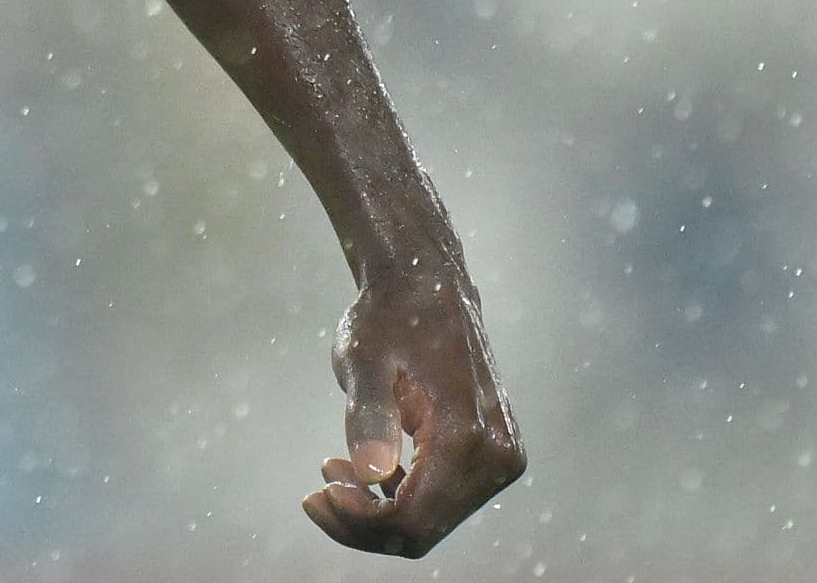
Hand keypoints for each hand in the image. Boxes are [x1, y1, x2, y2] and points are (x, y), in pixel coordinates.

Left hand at [303, 260, 523, 554]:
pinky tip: (357, 469)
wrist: (426, 285)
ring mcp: (500, 460)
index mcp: (470, 437)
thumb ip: (369, 415)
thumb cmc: (389, 317)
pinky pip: (441, 500)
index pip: (414, 518)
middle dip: (364, 523)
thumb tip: (373, 473)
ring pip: (432, 521)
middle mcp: (498, 458)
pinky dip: (396, 497)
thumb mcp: (365, 359)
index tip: (318, 493)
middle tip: (315, 493)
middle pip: (424, 529)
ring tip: (331, 470)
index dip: (360, 522)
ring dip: (376, 511)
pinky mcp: (491, 456)